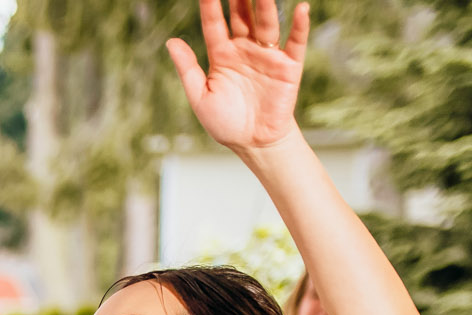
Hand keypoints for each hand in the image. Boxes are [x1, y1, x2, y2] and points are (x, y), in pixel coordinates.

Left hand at [166, 1, 308, 153]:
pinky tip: (300, 7)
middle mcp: (245, 49)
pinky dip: (299, 25)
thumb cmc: (225, 123)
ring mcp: (267, 55)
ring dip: (265, 4)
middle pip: (242, 16)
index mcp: (222, 55)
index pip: (215, 24)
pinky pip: (295, 41)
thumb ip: (187, 69)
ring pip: (266, 22)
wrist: (253, 144)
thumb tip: (171, 42)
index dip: (210, 6)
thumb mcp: (200, 97)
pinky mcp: (288, 65)